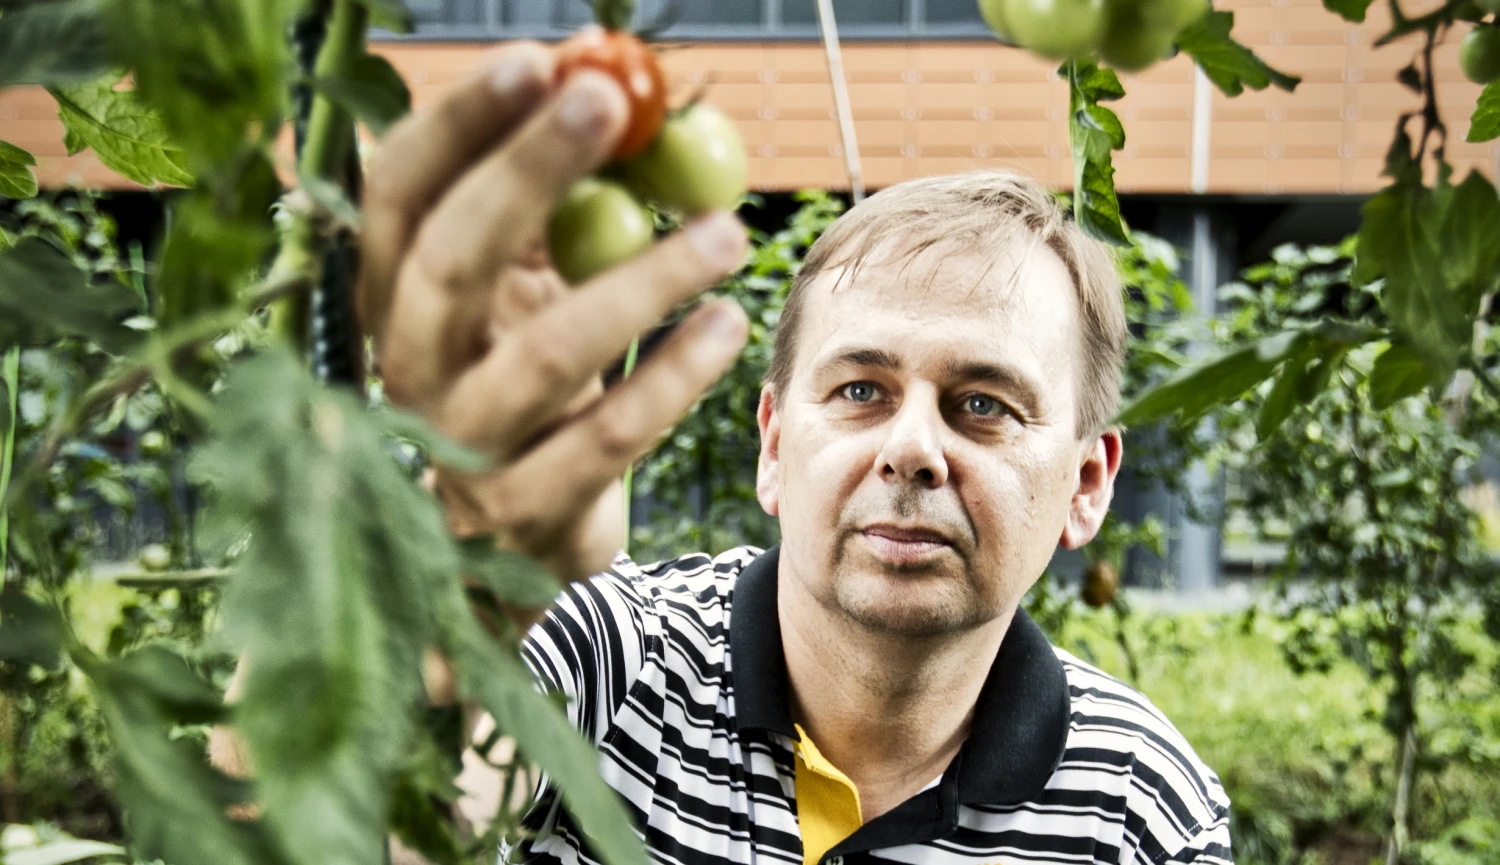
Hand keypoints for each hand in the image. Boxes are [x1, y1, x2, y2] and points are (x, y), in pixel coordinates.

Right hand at [357, 42, 749, 584]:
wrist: (514, 535)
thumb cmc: (528, 380)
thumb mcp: (527, 288)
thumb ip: (558, 206)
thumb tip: (626, 95)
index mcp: (394, 296)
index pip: (398, 194)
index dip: (457, 126)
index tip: (538, 61)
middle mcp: (408, 367)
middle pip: (452, 258)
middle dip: (529, 170)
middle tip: (612, 102)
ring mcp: (462, 446)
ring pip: (546, 354)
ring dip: (644, 281)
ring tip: (729, 232)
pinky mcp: (526, 509)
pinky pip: (607, 437)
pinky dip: (674, 378)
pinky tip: (727, 326)